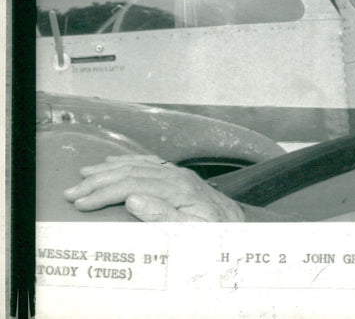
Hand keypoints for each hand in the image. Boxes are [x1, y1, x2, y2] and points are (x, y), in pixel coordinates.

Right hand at [63, 155, 244, 221]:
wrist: (241, 229)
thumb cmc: (217, 234)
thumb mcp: (193, 233)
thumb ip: (164, 216)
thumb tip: (134, 198)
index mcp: (178, 189)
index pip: (131, 186)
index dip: (103, 194)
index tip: (81, 202)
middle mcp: (178, 177)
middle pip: (131, 173)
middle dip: (99, 181)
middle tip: (73, 191)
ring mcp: (179, 175)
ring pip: (138, 166)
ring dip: (109, 170)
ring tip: (85, 174)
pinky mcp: (181, 177)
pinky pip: (150, 164)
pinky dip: (129, 161)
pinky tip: (116, 162)